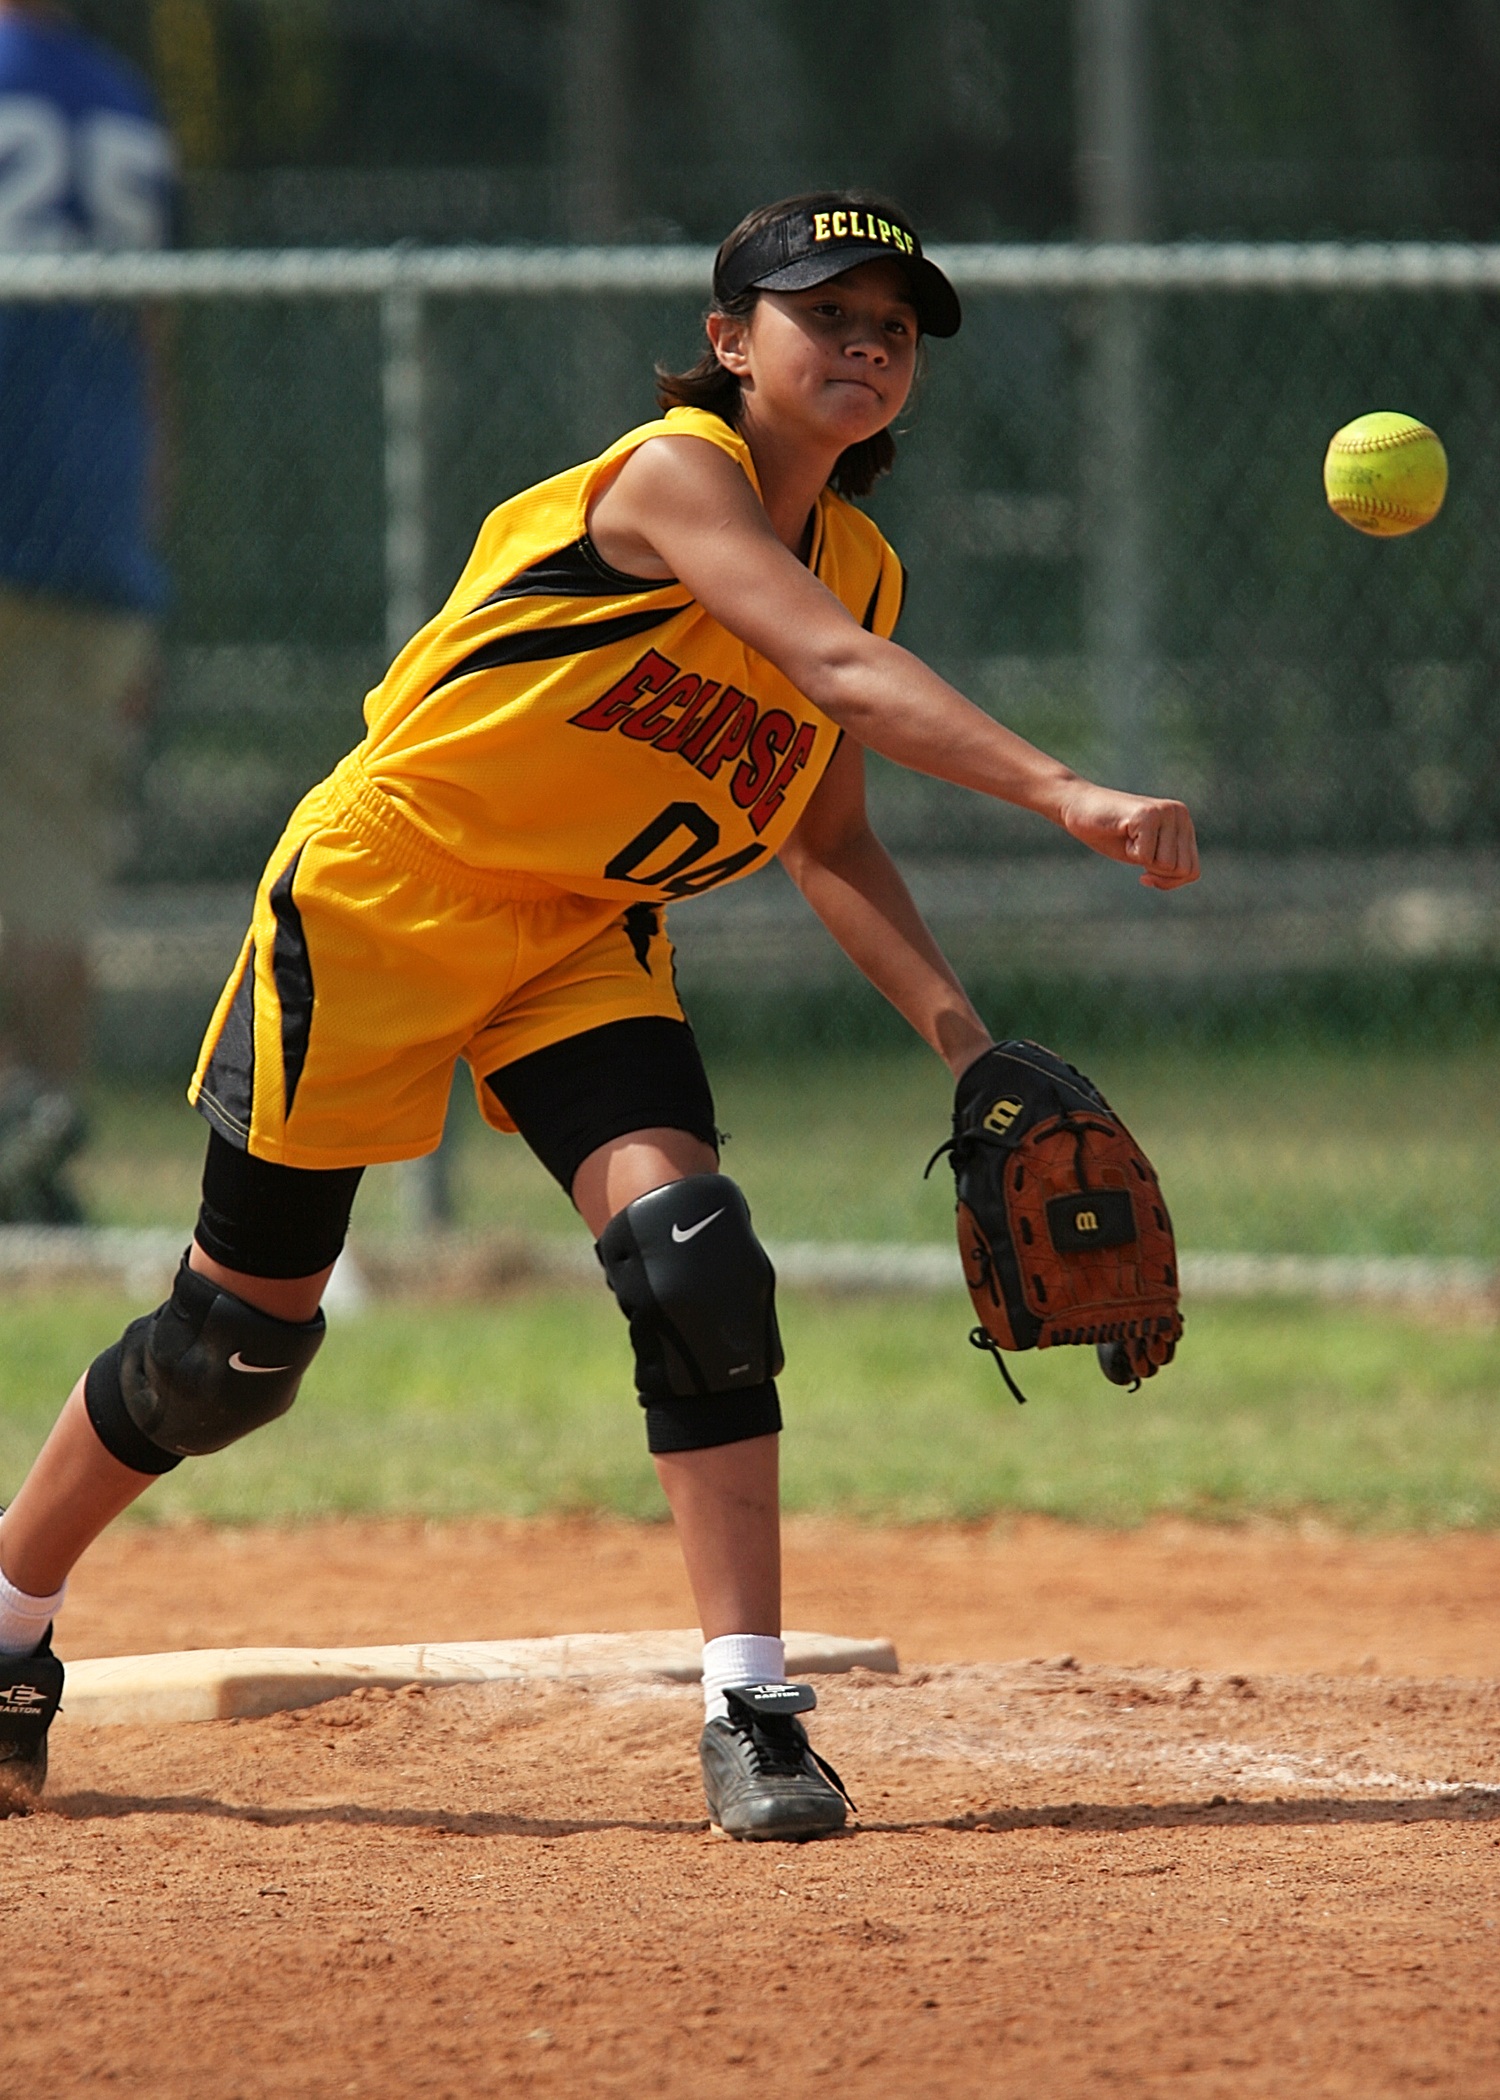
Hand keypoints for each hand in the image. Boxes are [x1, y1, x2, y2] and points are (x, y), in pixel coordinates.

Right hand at [1058, 783, 1199, 889]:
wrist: (1078, 806)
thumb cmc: (1109, 833)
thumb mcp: (1145, 852)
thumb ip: (1169, 861)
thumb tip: (1189, 874)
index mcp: (1183, 822)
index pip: (1192, 871)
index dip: (1169, 882)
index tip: (1146, 875)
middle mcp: (1179, 813)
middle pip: (1181, 870)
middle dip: (1156, 874)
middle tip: (1135, 853)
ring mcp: (1165, 812)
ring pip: (1166, 865)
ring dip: (1141, 860)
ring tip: (1128, 838)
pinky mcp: (1148, 814)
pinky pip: (1145, 856)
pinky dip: (1129, 852)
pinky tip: (1122, 833)